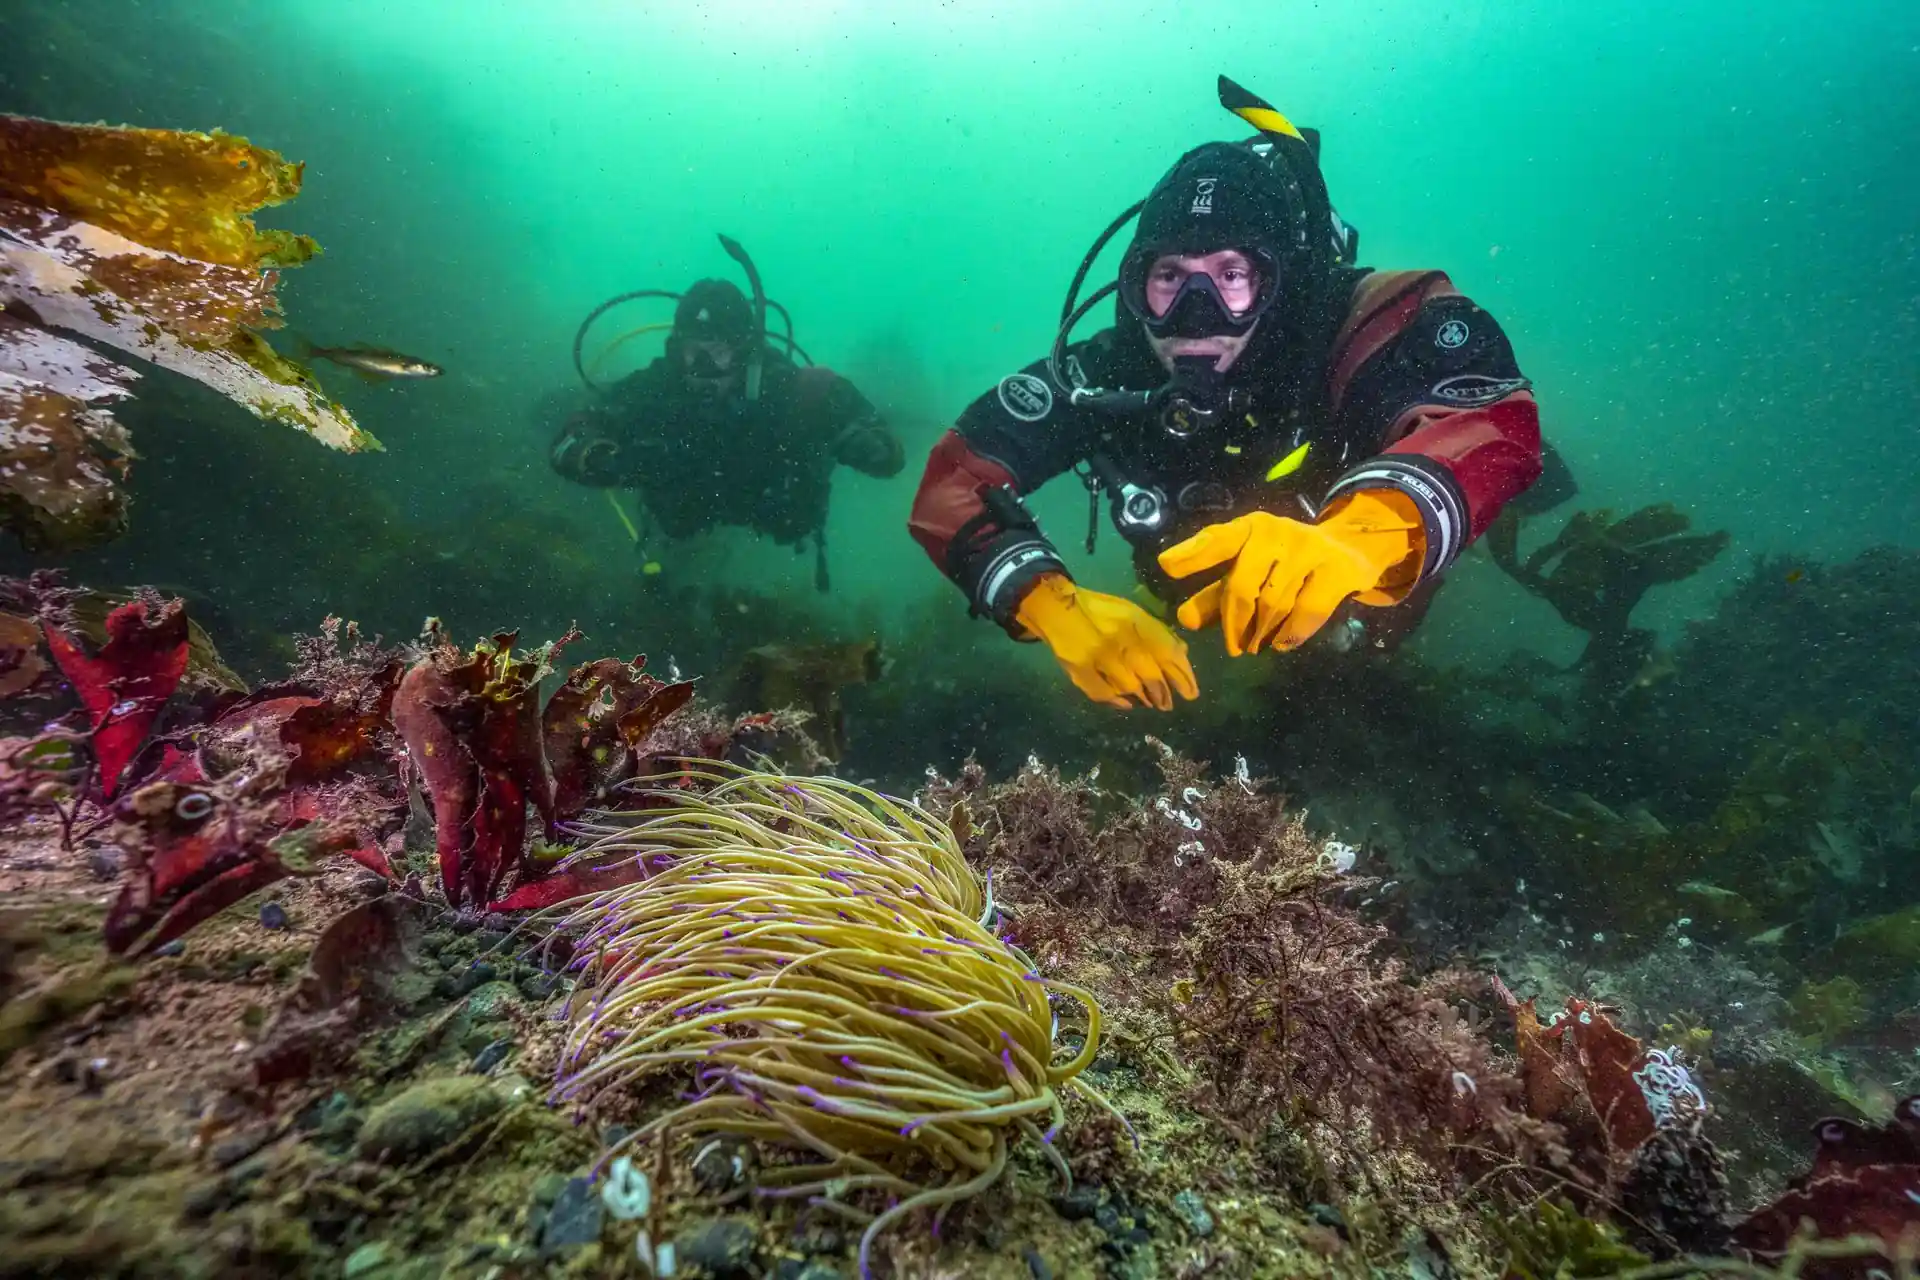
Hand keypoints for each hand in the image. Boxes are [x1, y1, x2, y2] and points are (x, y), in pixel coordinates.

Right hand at [1013, 574, 1199, 709]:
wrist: (1056, 608)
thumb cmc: (1099, 611)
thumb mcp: (1130, 612)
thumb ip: (1155, 632)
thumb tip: (1181, 654)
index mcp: (1135, 620)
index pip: (1168, 652)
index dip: (1182, 676)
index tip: (1190, 693)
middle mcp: (1120, 637)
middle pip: (1151, 675)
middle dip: (1163, 693)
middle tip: (1167, 704)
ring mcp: (1098, 655)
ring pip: (1130, 686)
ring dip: (1143, 698)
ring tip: (1148, 702)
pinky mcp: (1079, 669)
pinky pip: (1103, 693)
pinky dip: (1117, 701)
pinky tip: (1125, 703)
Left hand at [1157, 490, 1423, 654]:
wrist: (1348, 550)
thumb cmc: (1283, 564)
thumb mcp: (1248, 572)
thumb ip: (1215, 596)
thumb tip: (1184, 619)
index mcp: (1249, 529)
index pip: (1218, 540)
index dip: (1192, 554)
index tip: (1166, 566)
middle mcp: (1277, 533)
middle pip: (1242, 586)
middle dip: (1232, 623)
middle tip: (1231, 648)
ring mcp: (1310, 549)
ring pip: (1273, 604)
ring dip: (1260, 633)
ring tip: (1255, 645)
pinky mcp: (1337, 570)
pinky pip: (1305, 613)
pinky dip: (1290, 634)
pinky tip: (1281, 643)